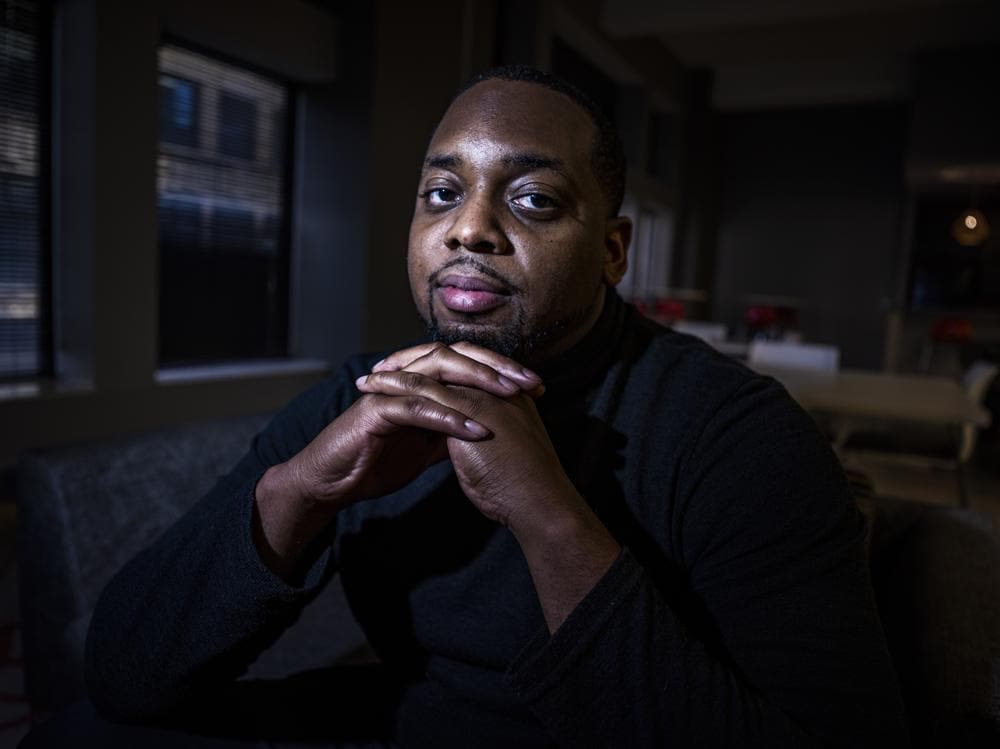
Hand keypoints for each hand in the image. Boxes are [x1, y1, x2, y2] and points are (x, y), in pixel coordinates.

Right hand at [255, 343, 542, 576]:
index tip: (537, 386)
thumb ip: (451, 433)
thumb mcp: (425, 447)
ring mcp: (390, 391)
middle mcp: (407, 379)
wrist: (333, 482)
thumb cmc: (376, 461)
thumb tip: (486, 429)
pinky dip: (449, 418)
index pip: (466, 364)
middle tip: (530, 382)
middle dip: (496, 367)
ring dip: (477, 384)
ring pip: (438, 373)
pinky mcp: (375, 411)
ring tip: (511, 397)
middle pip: (457, 357)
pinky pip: (417, 409)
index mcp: (421, 383)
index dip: (501, 370)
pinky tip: (477, 430)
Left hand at [358, 343, 619, 632]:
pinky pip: (426, 389)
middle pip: (448, 360)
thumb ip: (485, 438)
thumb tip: (466, 440)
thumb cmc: (522, 488)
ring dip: (397, 372)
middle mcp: (495, 388)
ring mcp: (483, 395)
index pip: (464, 370)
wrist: (539, 502)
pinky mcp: (469, 408)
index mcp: (505, 397)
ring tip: (369, 378)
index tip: (407, 374)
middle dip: (412, 360)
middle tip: (384, 365)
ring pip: (433, 370)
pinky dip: (397, 387)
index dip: (434, 369)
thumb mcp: (501, 452)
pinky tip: (375, 391)